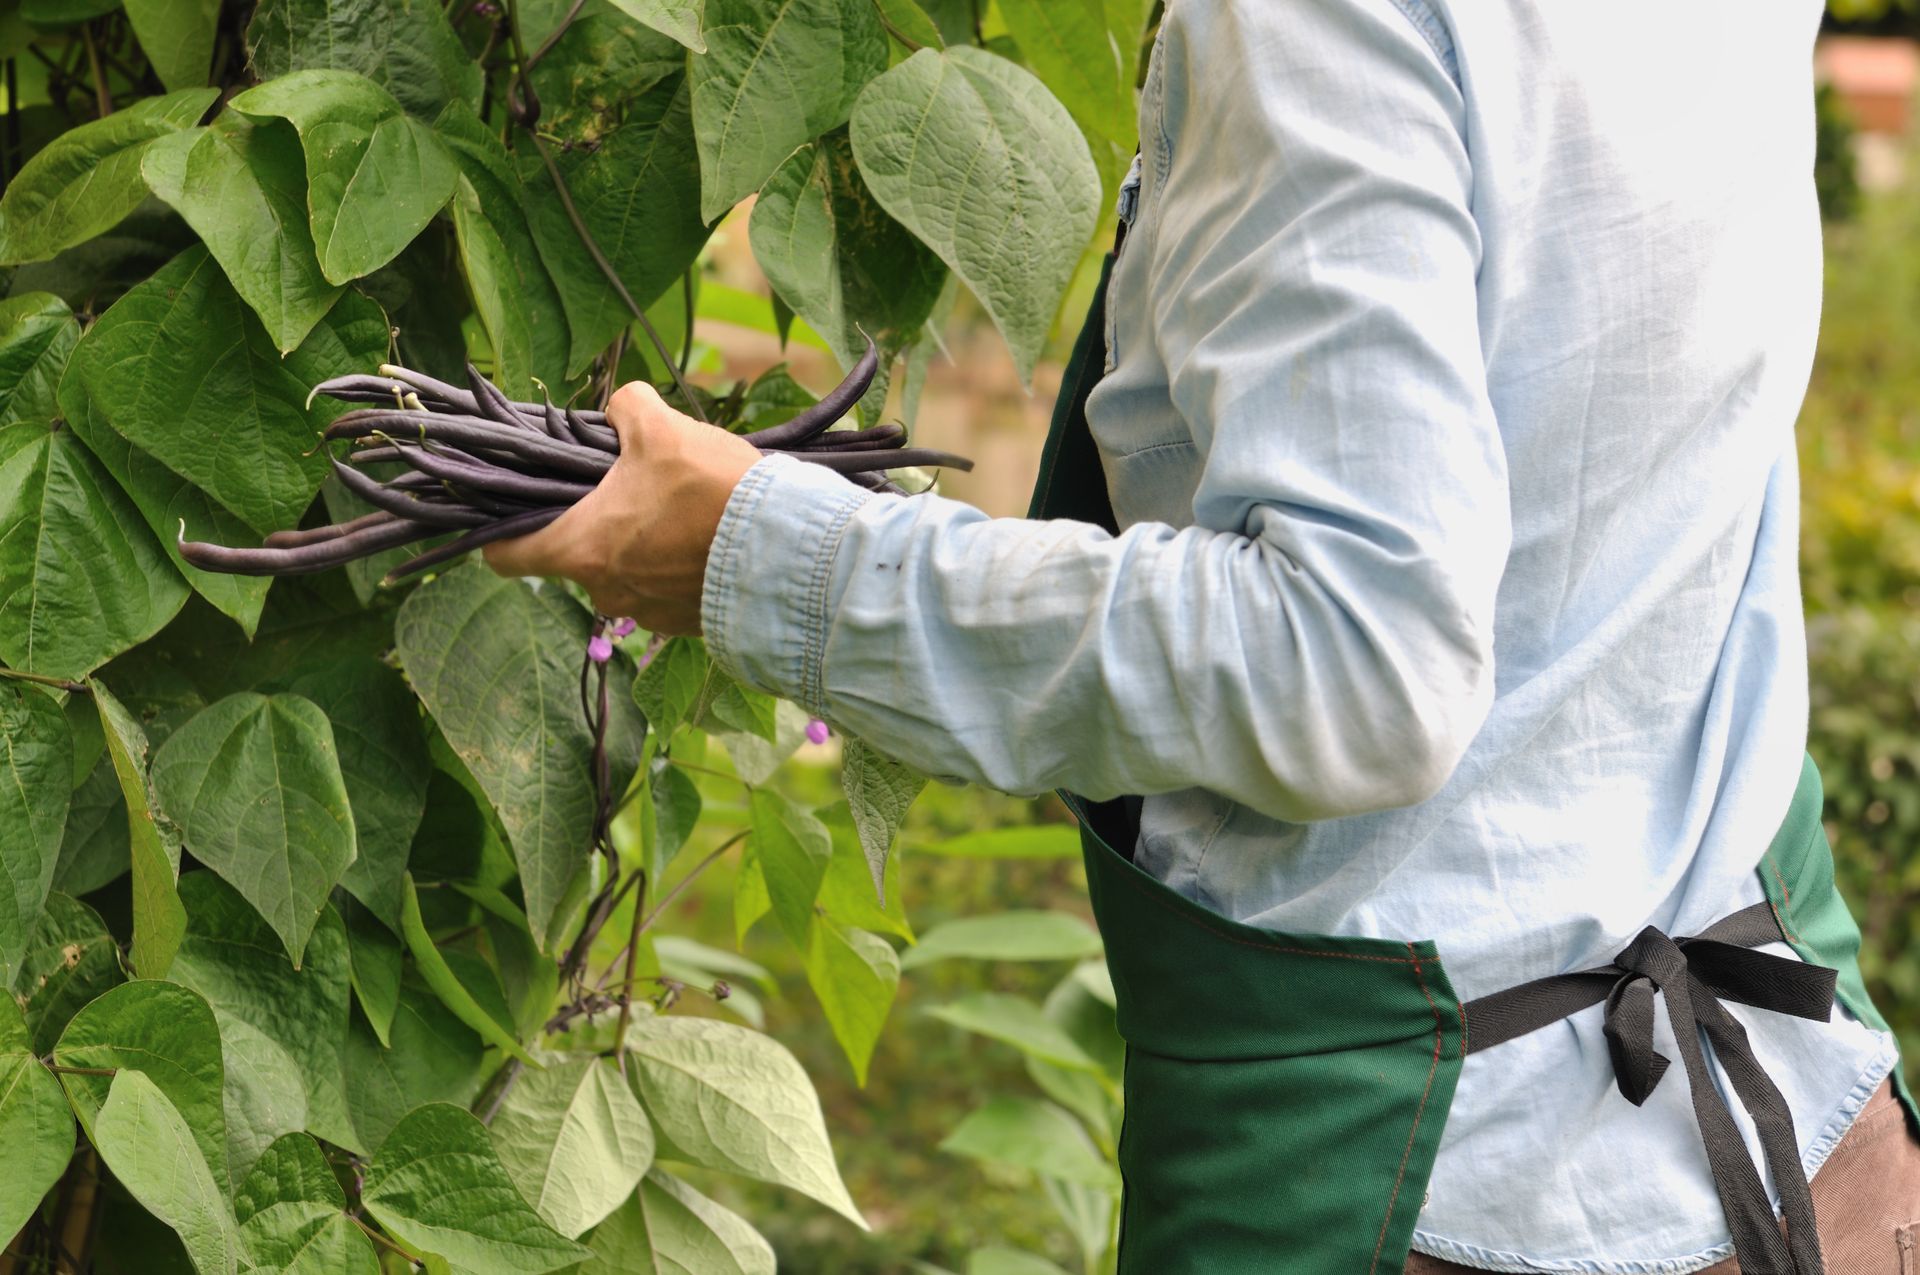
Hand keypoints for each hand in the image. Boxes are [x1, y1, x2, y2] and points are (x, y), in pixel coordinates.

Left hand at [483, 382, 761, 633]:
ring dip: (643, 547)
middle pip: (577, 557)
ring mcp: (647, 616)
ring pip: (627, 575)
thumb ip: (627, 407)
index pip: (505, 557)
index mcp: (580, 548)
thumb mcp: (663, 427)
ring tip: (683, 514)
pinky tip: (708, 542)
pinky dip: (677, 570)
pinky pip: (667, 594)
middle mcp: (604, 592)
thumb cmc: (710, 490)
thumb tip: (621, 406)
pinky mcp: (688, 626)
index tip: (513, 514)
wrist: (786, 551)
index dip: (500, 533)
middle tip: (633, 490)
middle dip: (598, 524)